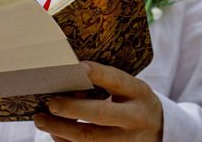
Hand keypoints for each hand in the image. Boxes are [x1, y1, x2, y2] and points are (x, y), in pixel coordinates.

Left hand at [33, 61, 162, 141]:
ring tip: (41, 120)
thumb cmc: (134, 102)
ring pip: (90, 139)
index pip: (116, 80)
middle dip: (72, 108)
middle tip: (51, 103)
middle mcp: (135, 117)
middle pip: (100, 114)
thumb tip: (68, 78)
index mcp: (138, 92)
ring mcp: (127, 141)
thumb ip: (107, 83)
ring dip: (61, 130)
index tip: (75, 67)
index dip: (97, 73)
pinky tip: (55, 133)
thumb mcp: (131, 88)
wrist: (160, 131)